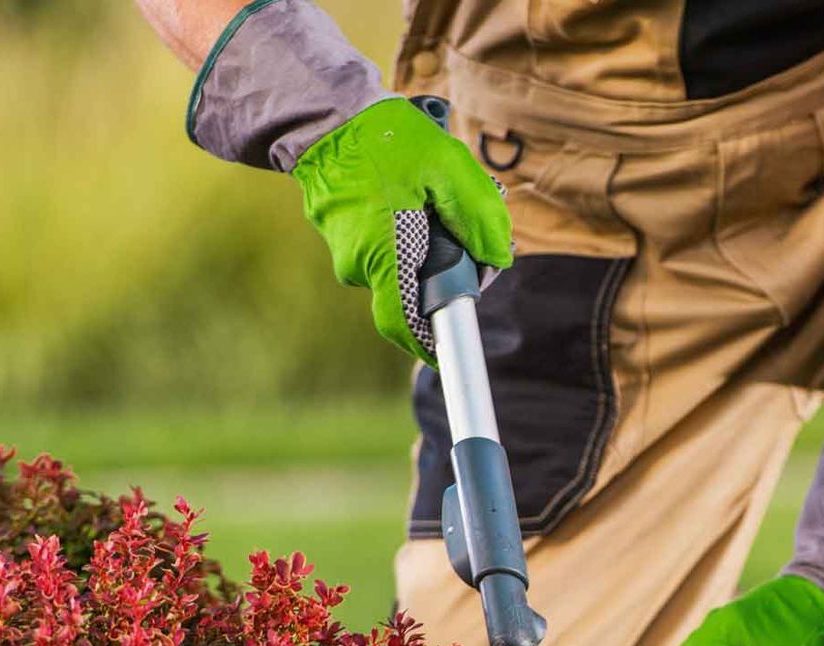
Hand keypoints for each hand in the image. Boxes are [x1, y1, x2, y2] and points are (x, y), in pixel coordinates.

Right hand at [294, 98, 513, 362]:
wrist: (326, 115)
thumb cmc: (386, 138)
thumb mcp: (448, 167)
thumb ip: (480, 217)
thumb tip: (498, 259)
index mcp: (383, 254)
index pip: (405, 325)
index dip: (430, 345)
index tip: (450, 351)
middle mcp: (359, 263)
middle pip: (413, 291)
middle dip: (445, 272)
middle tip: (465, 236)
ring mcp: (346, 251)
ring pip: (400, 265)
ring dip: (426, 245)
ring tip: (435, 199)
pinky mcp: (343, 235)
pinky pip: (383, 246)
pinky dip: (405, 231)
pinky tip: (412, 194)